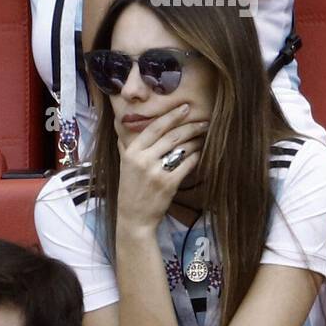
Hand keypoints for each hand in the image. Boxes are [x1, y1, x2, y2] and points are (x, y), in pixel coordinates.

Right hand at [116, 103, 209, 231]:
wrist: (134, 218)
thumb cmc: (130, 190)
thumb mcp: (123, 166)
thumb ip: (125, 146)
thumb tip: (121, 126)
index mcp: (132, 152)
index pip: (154, 127)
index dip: (172, 115)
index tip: (185, 107)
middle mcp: (143, 159)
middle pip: (172, 135)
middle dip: (191, 126)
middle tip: (204, 120)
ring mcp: (156, 172)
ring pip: (182, 148)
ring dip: (196, 140)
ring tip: (205, 135)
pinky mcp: (169, 184)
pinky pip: (187, 164)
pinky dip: (196, 157)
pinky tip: (201, 153)